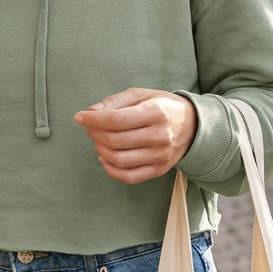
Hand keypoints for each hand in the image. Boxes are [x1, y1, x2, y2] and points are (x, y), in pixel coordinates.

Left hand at [74, 89, 196, 184]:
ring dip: (100, 150)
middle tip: (90, 127)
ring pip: (119, 160)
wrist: (192, 126)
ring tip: (98, 140)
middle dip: (95, 133)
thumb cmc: (161, 106)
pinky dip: (110, 170)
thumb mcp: (141, 94)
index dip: (93, 120)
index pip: (117, 120)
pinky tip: (105, 157)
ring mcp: (160, 156)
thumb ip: (115, 101)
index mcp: (155, 112)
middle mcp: (160, 136)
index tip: (79, 117)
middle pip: (115, 141)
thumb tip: (91, 112)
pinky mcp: (158, 170)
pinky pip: (128, 177)